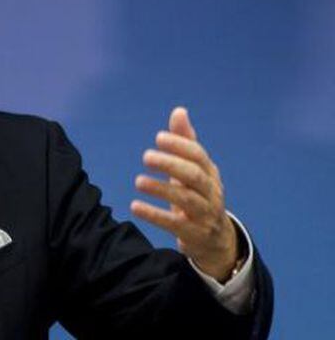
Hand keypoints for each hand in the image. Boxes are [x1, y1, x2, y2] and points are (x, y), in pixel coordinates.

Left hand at [130, 107, 238, 280]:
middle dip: (171, 164)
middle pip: (195, 176)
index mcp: (210, 173)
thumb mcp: (193, 170)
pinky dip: (155, 215)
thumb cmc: (198, 196)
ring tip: (138, 181)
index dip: (180, 145)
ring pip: (188, 200)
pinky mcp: (194, 234)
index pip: (199, 156)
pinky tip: (135, 206)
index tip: (158, 138)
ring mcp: (205, 215)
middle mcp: (211, 192)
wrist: (215, 240)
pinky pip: (175, 224)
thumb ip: (185, 142)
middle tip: (146, 157)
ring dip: (162, 189)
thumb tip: (179, 111)